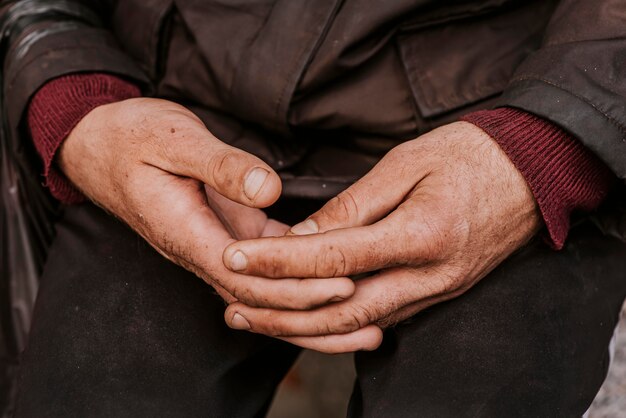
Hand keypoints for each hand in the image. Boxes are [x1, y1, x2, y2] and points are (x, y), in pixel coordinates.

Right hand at [59, 98, 353, 307]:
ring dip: (312, 311)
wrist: (100, 146)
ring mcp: (217, 247)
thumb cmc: (132, 138)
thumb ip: (222, 165)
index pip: (247, 280)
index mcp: (187, 234)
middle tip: (372, 323)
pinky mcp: (229, 236)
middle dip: (315, 315)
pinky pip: (268, 270)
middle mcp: (203, 252)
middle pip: (263, 303)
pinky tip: (336, 284)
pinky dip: (300, 281)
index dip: (294, 289)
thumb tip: (270, 189)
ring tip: (364, 324)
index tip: (342, 284)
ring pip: (267, 295)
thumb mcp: (175, 140)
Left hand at [221, 122, 540, 352]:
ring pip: (358, 326)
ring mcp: (436, 293)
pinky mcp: (437, 295)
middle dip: (282, 315)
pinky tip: (306, 319)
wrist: (533, 174)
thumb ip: (352, 207)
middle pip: (342, 312)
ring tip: (257, 318)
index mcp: (421, 236)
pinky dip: (337, 324)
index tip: (233, 256)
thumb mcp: (405, 164)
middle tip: (234, 307)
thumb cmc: (469, 156)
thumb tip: (303, 237)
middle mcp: (429, 278)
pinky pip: (379, 318)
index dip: (277, 259)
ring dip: (304, 328)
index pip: (333, 258)